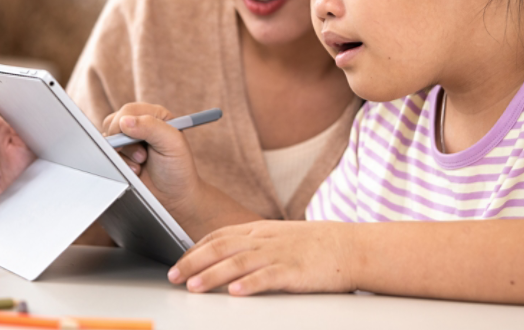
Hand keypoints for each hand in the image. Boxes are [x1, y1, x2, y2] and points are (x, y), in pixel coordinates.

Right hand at [101, 103, 204, 216]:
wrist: (174, 197)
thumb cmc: (178, 169)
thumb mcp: (172, 143)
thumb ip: (151, 127)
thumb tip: (125, 121)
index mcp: (156, 116)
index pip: (129, 110)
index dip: (124, 123)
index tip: (127, 139)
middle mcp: (141, 126)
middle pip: (114, 122)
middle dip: (124, 141)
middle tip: (141, 155)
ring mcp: (129, 141)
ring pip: (109, 138)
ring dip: (122, 154)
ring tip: (141, 163)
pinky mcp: (121, 156)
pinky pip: (107, 154)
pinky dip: (118, 163)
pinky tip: (135, 170)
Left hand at [166, 221, 357, 295]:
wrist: (350, 246)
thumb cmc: (313, 245)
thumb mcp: (277, 237)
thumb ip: (251, 245)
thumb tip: (222, 256)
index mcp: (259, 231)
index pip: (218, 236)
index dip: (194, 249)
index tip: (177, 263)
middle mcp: (264, 240)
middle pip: (221, 247)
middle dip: (193, 262)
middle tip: (173, 276)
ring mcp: (279, 254)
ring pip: (239, 262)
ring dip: (213, 274)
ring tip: (194, 287)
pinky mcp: (295, 271)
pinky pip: (269, 277)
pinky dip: (250, 284)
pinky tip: (235, 292)